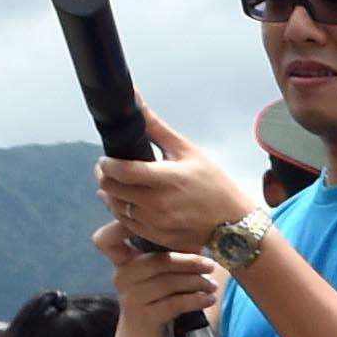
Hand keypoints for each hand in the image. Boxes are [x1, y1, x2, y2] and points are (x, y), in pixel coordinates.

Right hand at [91, 219, 226, 327]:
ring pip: (170, 283)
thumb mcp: (158, 277)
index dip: (118, 227)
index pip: (105, 240)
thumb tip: (199, 239)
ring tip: (212, 285)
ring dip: (197, 282)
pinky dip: (196, 299)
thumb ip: (169, 256)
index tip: (149, 220)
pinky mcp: (145, 317)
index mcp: (123, 263)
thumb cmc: (155, 302)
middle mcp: (122, 277)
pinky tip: (208, 299)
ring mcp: (132, 298)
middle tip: (211, 265)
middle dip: (189, 262)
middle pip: (158, 261)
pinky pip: (176, 303)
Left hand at [96, 114, 250, 254]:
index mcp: (166, 179)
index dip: (106, 163)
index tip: (106, 158)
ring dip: (110, 194)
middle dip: (104, 176)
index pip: (120, 171)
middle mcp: (157, 204)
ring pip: (115, 207)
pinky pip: (126, 223)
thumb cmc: (213, 184)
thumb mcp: (187, 151)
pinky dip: (121, 210)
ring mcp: (155, 223)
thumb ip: (155, 127)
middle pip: (111, 189)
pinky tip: (127, 201)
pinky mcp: (155, 237)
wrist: (232, 225)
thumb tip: (135, 99)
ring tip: (116, 184)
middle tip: (107, 169)